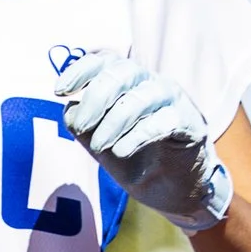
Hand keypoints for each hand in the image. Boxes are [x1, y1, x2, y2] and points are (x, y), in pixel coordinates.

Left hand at [54, 45, 232, 234]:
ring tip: (98, 146)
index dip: (80, 70)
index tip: (59, 91)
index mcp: (128, 82)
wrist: (171, 191)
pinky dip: (138, 135)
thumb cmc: (135, 160)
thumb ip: (83, 124)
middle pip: (123, 72)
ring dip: (113, 122)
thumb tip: (70, 109)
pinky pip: (163, 121)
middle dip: (95, 99)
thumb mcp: (99, 143)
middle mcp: (151, 83)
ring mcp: (173, 101)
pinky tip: (120, 151)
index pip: (105, 60)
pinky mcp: (190, 123)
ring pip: (141, 97)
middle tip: (80, 127)